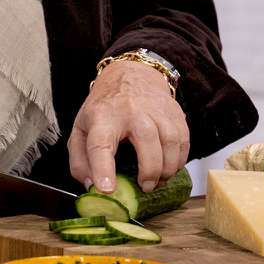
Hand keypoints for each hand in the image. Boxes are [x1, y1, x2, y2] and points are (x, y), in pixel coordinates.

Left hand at [67, 59, 188, 194]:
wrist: (131, 75)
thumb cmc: (105, 108)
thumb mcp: (81, 130)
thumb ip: (79, 162)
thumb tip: (92, 187)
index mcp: (102, 117)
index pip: (100, 144)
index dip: (103, 168)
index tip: (107, 188)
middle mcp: (130, 110)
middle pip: (145, 139)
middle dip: (149, 170)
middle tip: (144, 187)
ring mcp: (155, 109)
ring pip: (169, 141)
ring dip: (167, 168)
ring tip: (157, 181)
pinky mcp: (174, 113)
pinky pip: (183, 141)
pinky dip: (179, 160)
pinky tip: (169, 168)